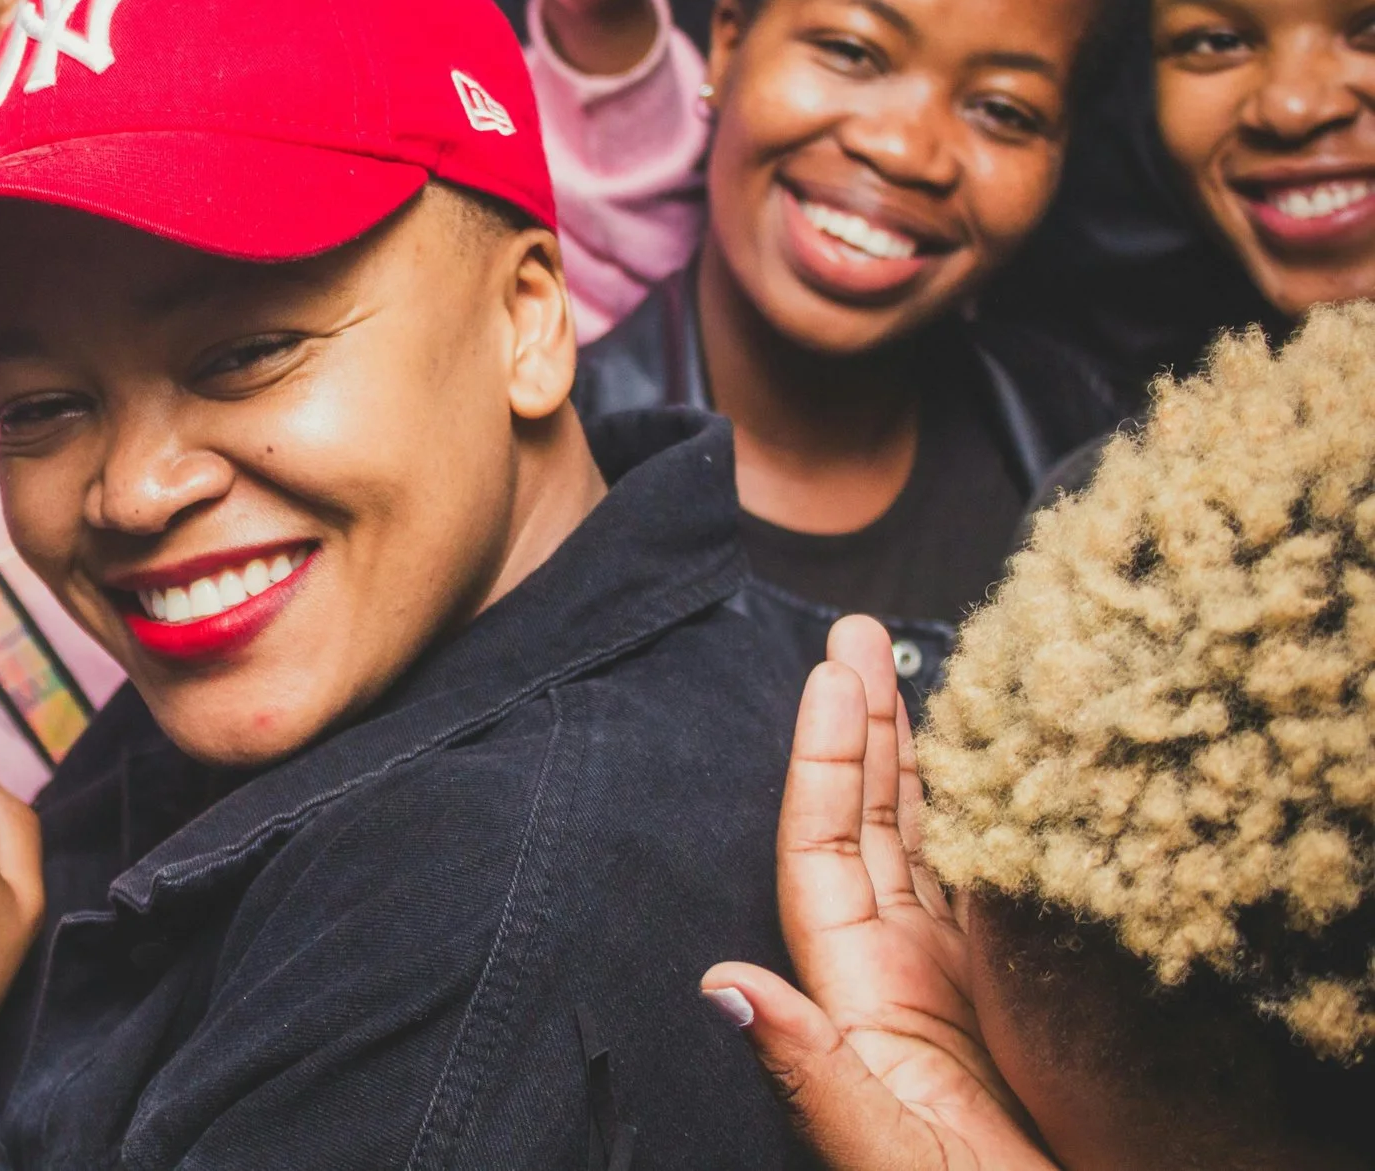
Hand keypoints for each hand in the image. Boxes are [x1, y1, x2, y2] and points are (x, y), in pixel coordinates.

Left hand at [701, 617, 1054, 1170]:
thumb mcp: (882, 1150)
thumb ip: (812, 1072)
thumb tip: (722, 986)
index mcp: (855, 997)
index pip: (821, 849)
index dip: (819, 760)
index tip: (826, 674)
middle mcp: (897, 974)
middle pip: (867, 823)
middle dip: (862, 725)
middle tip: (857, 630)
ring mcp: (960, 980)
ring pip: (926, 841)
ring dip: (914, 754)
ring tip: (903, 662)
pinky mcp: (1026, 997)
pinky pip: (992, 882)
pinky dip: (987, 815)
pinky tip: (989, 762)